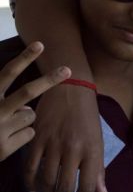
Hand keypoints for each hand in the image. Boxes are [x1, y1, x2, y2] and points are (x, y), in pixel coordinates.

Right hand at [0, 42, 69, 160]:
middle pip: (27, 92)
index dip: (24, 58)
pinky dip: (22, 137)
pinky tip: (6, 142)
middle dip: (49, 80)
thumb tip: (30, 108)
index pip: (8, 72)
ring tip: (6, 128)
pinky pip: (29, 134)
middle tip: (67, 69)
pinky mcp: (4, 147)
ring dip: (25, 120)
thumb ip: (8, 102)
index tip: (40, 44)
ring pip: (31, 115)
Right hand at [24, 79, 106, 191]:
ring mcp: (53, 144)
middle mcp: (73, 149)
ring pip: (46, 180)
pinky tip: (34, 188)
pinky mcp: (37, 138)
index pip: (87, 186)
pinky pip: (30, 167)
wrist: (71, 89)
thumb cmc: (88, 116)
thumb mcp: (98, 141)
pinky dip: (31, 182)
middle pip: (64, 188)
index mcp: (92, 150)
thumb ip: (99, 170)